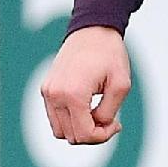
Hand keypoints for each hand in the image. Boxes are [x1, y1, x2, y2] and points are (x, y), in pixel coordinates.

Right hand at [40, 26, 130, 143]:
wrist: (93, 30)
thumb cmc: (110, 55)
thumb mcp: (121, 85)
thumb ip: (108, 113)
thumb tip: (95, 128)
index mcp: (73, 94)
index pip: (84, 134)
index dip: (103, 136)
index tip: (117, 123)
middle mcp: (55, 95)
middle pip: (71, 137)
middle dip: (93, 134)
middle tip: (110, 119)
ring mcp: (47, 92)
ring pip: (60, 131)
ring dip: (80, 129)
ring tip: (97, 114)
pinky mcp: (46, 88)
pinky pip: (56, 118)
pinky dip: (71, 120)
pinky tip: (87, 108)